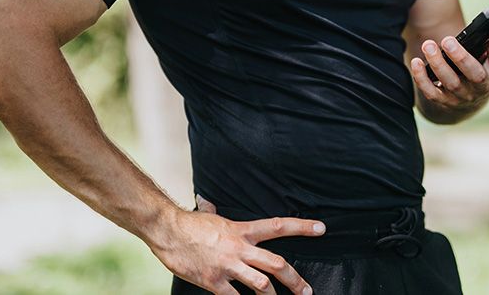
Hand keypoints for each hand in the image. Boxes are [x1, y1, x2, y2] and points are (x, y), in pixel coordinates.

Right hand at [147, 199, 324, 294]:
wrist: (166, 229)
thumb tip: (208, 201)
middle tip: (307, 290)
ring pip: (260, 284)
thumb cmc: (188, 223)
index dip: (303, 227)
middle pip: (277, 264)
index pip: (279, 226)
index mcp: (242, 230)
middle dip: (295, 280)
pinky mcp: (213, 282)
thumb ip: (214, 210)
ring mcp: (227, 266)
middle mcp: (240, 248)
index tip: (321, 229)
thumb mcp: (210, 215)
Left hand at [408, 22, 488, 110]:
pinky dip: (422, 78)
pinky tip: (415, 61)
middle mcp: (481, 86)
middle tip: (447, 40)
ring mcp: (463, 95)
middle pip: (473, 74)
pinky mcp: (445, 102)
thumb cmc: (484, 67)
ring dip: (438, 64)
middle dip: (460, 57)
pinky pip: (432, 92)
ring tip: (428, 45)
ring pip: (450, 82)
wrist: (470, 99)